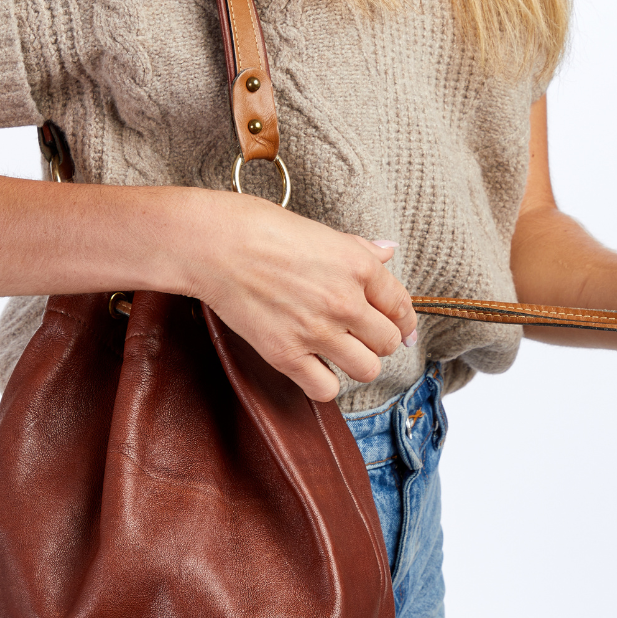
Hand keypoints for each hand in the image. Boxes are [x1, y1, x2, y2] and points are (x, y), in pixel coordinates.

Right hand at [174, 190, 416, 402]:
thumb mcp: (318, 230)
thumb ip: (357, 248)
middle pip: (388, 342)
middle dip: (379, 341)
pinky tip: (314, 368)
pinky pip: (326, 390)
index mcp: (357, 266)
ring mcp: (317, 331)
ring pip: (367, 369)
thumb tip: (387, 251)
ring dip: (357, 364)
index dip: (404, 321)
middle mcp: (345, 301)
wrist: (212, 245)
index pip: (401, 306)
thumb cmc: (258, 228)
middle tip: (362, 337)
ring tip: (340, 353)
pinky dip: (324, 384)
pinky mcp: (286, 354)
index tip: (402, 330)